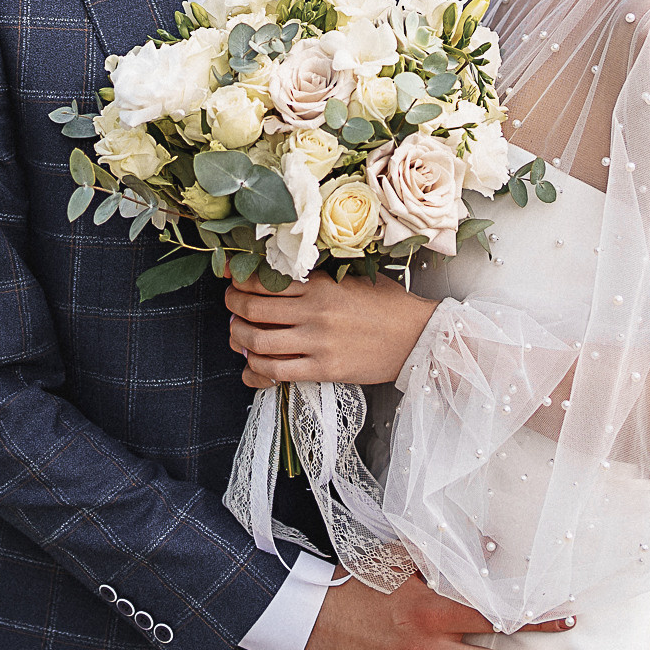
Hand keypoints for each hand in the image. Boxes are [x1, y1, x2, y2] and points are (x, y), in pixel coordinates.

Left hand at [228, 270, 436, 388]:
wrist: (418, 337)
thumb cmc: (388, 306)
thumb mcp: (352, 280)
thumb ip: (318, 279)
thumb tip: (279, 278)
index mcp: (320, 285)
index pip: (264, 280)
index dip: (239, 281)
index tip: (232, 281)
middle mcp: (315, 312)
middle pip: (253, 308)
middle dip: (232, 308)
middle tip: (230, 308)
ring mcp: (318, 343)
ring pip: (258, 342)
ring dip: (238, 338)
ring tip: (238, 335)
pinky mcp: (324, 369)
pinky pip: (277, 372)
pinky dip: (255, 370)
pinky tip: (252, 367)